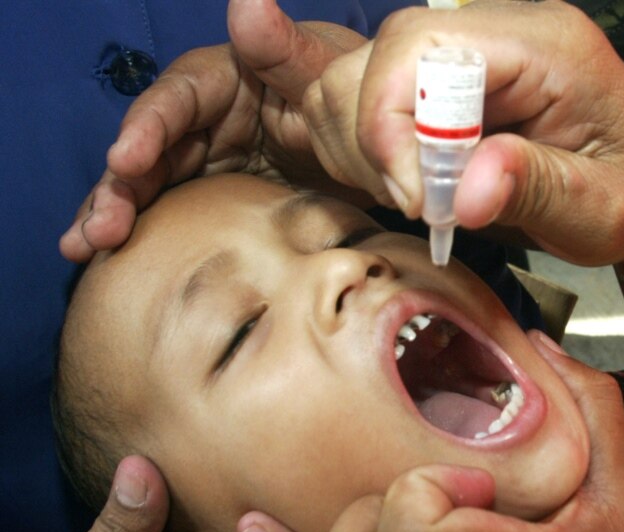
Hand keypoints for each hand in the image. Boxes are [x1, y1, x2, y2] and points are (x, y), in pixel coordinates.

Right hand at [60, 0, 367, 261]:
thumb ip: (287, 48)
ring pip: (150, 186)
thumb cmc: (353, 96)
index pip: (177, 99)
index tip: (125, 159)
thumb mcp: (327, 72)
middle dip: (119, 187)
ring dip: (114, 215)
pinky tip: (106, 261)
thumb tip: (246, 3)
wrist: (383, 149)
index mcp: (226, 78)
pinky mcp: (216, 199)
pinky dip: (142, 237)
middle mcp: (205, 119)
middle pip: (150, 149)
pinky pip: (173, 217)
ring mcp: (207, 162)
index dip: (147, 128)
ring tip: (87, 247)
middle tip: (101, 229)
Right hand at [302, 0, 623, 265]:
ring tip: (422, 197)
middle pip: (385, 52)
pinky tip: (415, 182)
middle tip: (422, 205)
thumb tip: (465, 194)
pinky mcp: (447, 73)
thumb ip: (537, 191)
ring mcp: (471, 45)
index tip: (417, 200)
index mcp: (549, 47)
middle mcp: (503, 27)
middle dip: (379, 141)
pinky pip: (368, 91)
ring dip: (367, 146)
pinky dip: (369, 147)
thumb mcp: (603, 208)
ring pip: (360, 70)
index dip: (393, 122)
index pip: (425, 47)